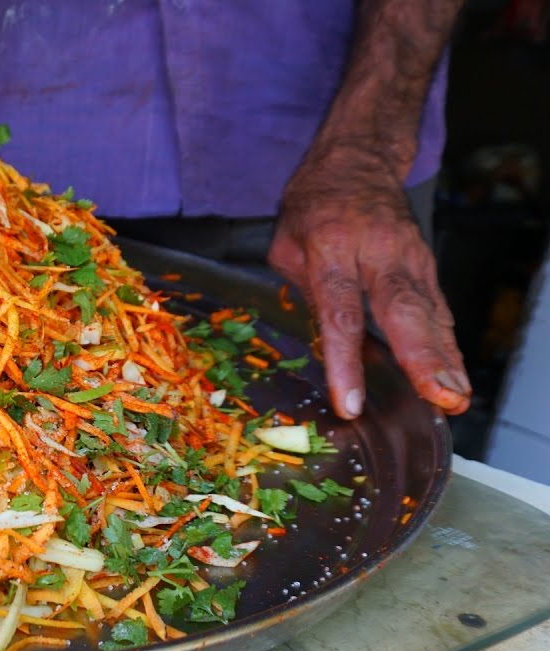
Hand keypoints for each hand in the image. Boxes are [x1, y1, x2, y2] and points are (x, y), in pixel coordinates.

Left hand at [268, 141, 470, 418]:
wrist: (357, 160)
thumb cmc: (314, 204)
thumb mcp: (286, 243)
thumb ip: (302, 290)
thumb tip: (319, 336)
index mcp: (332, 248)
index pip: (341, 313)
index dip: (344, 361)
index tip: (350, 400)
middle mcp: (378, 253)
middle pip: (402, 311)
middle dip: (422, 359)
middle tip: (438, 397)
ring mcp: (409, 257)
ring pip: (429, 312)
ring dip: (444, 359)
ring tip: (454, 398)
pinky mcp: (426, 264)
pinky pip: (437, 308)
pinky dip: (447, 344)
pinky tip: (454, 376)